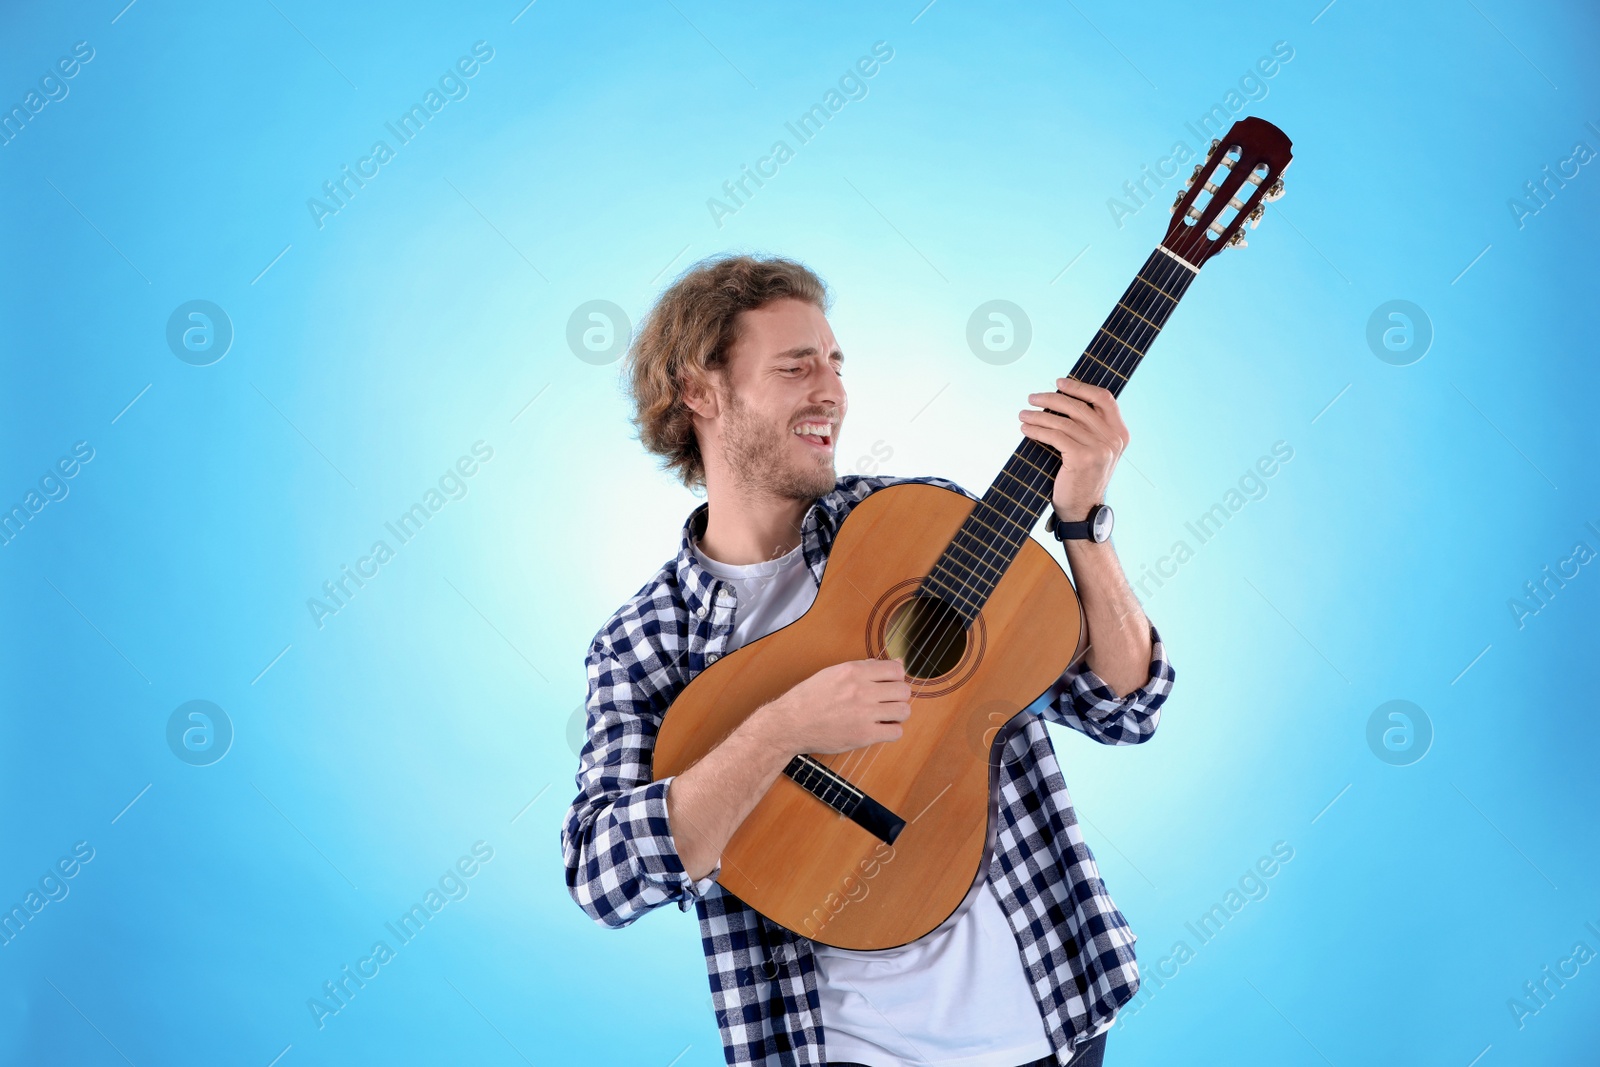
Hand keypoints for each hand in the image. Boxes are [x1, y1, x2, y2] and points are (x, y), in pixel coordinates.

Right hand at [757, 658, 912, 756]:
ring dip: (897, 714)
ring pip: (904, 711)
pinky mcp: (863, 735)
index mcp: (854, 671)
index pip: (896, 669)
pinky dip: (891, 731)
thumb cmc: (810, 698)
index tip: (889, 685)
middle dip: (898, 696)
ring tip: (885, 716)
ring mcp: (863, 713)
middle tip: (886, 702)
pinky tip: (879, 729)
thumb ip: (866, 668)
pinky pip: (895, 732)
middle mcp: (861, 690)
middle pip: (903, 690)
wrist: (790, 723)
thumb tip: (897, 664)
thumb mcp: (834, 673)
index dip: (896, 678)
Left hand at [1019, 377, 1129, 519]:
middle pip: (1079, 407)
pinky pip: (1054, 436)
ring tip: (1023, 414)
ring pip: (1063, 421)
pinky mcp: (1082, 457)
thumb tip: (1062, 399)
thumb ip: (1090, 427)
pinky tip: (1025, 429)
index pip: (1104, 398)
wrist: (1082, 509)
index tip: (1059, 382)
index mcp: (1120, 433)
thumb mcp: (1095, 450)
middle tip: (1032, 397)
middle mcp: (1113, 439)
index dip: (1080, 387)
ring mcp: (1099, 448)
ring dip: (1038, 415)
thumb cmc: (1083, 478)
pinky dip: (1037, 430)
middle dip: (1051, 399)